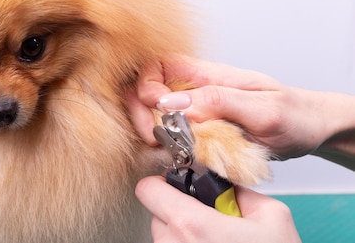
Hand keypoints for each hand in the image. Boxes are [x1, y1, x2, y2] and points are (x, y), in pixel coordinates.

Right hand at [126, 55, 354, 161]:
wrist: (309, 130)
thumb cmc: (292, 114)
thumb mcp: (262, 109)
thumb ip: (218, 100)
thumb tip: (172, 101)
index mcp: (205, 73)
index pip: (156, 64)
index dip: (146, 84)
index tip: (157, 108)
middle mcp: (193, 88)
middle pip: (144, 87)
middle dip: (139, 111)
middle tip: (152, 136)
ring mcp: (193, 109)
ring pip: (151, 110)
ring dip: (148, 128)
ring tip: (163, 146)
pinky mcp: (196, 129)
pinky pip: (166, 131)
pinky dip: (161, 143)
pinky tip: (171, 153)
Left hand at [135, 176, 300, 242]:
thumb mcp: (272, 217)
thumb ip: (239, 190)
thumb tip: (221, 183)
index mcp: (192, 226)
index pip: (147, 190)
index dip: (162, 184)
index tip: (177, 186)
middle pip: (157, 216)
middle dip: (178, 213)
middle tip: (209, 222)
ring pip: (163, 238)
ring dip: (183, 236)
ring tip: (215, 242)